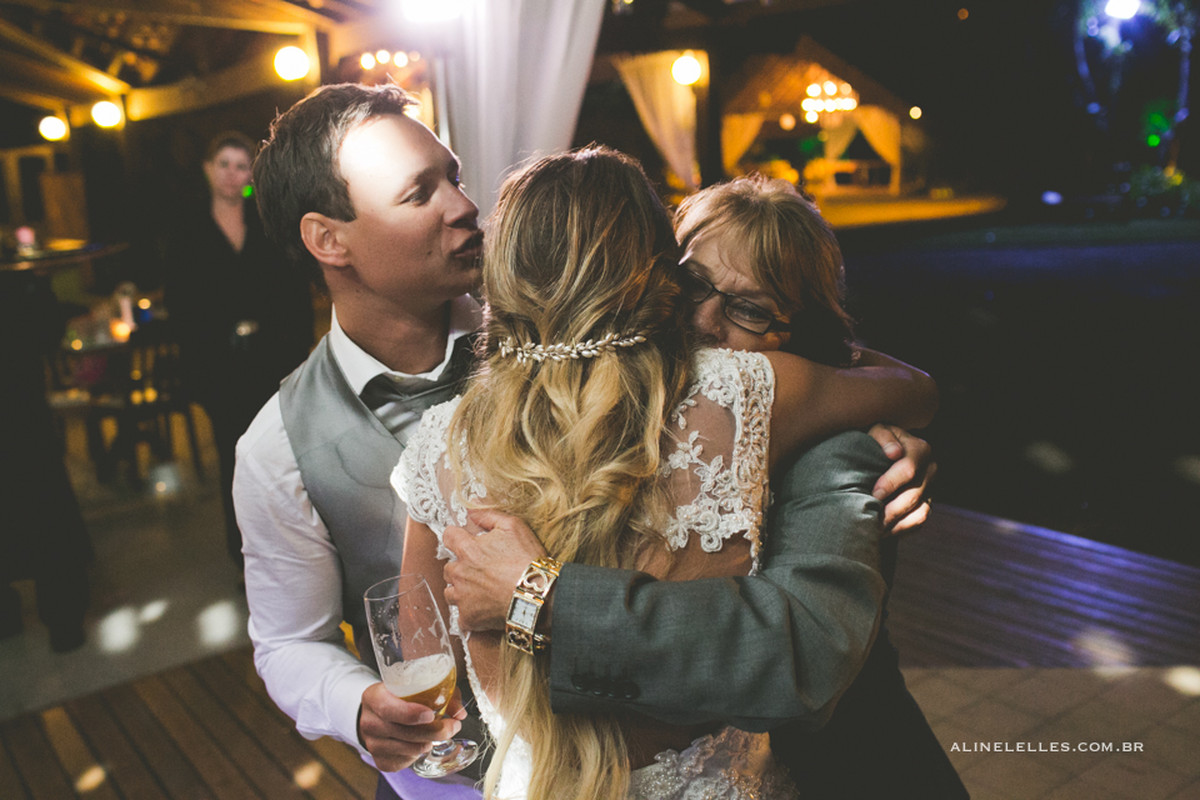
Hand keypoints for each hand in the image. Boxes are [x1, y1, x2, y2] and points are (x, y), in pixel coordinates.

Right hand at [358, 683, 465, 771]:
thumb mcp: (417, 686)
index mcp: (373, 697)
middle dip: (434, 731)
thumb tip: (460, 713)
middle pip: (403, 732)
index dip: (410, 713)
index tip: (431, 714)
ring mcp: (372, 744)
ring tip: (437, 733)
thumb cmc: (401, 697)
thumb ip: (441, 693)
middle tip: (453, 726)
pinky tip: (421, 742)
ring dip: (428, 742)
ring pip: (408, 748)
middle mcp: (369, 721)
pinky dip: (418, 753)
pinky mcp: (380, 761)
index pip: (388, 708)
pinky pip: (405, 761)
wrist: (378, 714)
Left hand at [443, 509, 547, 632]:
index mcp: (468, 549)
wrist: (539, 595)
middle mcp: (460, 572)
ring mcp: (463, 597)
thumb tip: (471, 507)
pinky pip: (461, 616)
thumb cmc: (528, 560)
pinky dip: (470, 614)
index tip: (465, 542)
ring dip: (461, 591)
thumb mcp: (514, 527)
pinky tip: (484, 610)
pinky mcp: (469, 618)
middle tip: (480, 571)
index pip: (448, 537)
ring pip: (450, 592)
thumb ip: (488, 515)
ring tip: (480, 592)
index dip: (457, 538)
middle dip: (460, 568)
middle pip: (448, 568)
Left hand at [867, 424, 936, 534]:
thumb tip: (894, 453)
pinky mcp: (927, 504)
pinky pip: (919, 522)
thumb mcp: (876, 431)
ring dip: (895, 523)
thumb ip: (883, 437)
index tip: (873, 494)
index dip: (891, 483)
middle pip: (913, 495)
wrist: (880, 453)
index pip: (909, 469)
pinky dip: (902, 529)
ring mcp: (931, 489)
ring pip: (919, 512)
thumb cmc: (875, 441)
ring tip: (874, 528)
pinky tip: (883, 531)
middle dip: (890, 508)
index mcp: (920, 449)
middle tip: (870, 517)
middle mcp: (931, 470)